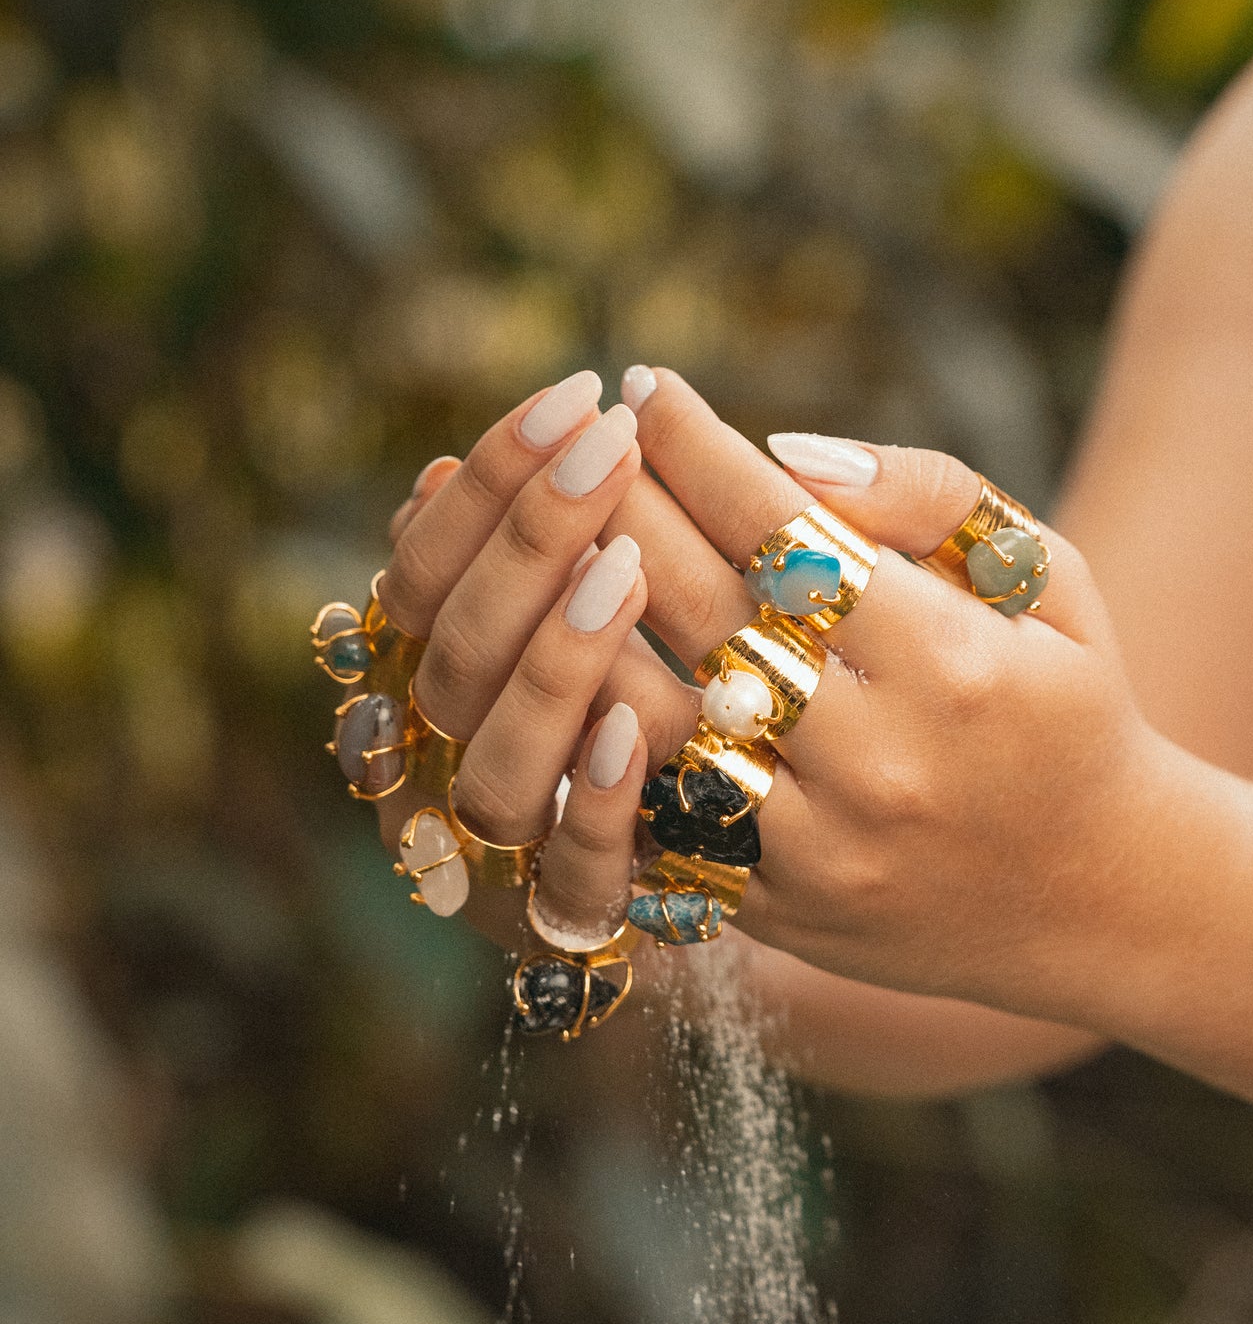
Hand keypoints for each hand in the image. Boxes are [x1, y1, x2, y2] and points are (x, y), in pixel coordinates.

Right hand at [372, 372, 655, 955]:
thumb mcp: (618, 600)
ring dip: (552, 663)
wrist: (758, 860)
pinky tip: (632, 724)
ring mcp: (507, 849)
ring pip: (494, 764)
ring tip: (624, 571)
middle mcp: (448, 762)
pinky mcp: (579, 922)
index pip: (423, 569)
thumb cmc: (687, 696)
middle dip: (526, 543)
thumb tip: (431, 476)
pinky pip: (570, 875)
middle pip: (450, 655)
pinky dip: (593, 798)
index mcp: (438, 669)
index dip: (487, 485)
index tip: (576, 401)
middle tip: (612, 451)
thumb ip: (541, 547)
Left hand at [596, 371, 1174, 1021]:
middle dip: (622, 508)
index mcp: (952, 661)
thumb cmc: (1063, 701)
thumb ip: (929, 495)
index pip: (782, 530)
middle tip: (570, 443)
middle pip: (702, 610)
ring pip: (655, 719)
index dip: (697, 449)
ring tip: (544, 547)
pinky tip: (563, 669)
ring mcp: (819, 846)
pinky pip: (655, 816)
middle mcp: (879, 757)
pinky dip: (600, 740)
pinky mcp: (777, 908)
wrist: (1098, 896)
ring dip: (583, 624)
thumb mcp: (1047, 577)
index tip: (644, 385)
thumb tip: (785, 452)